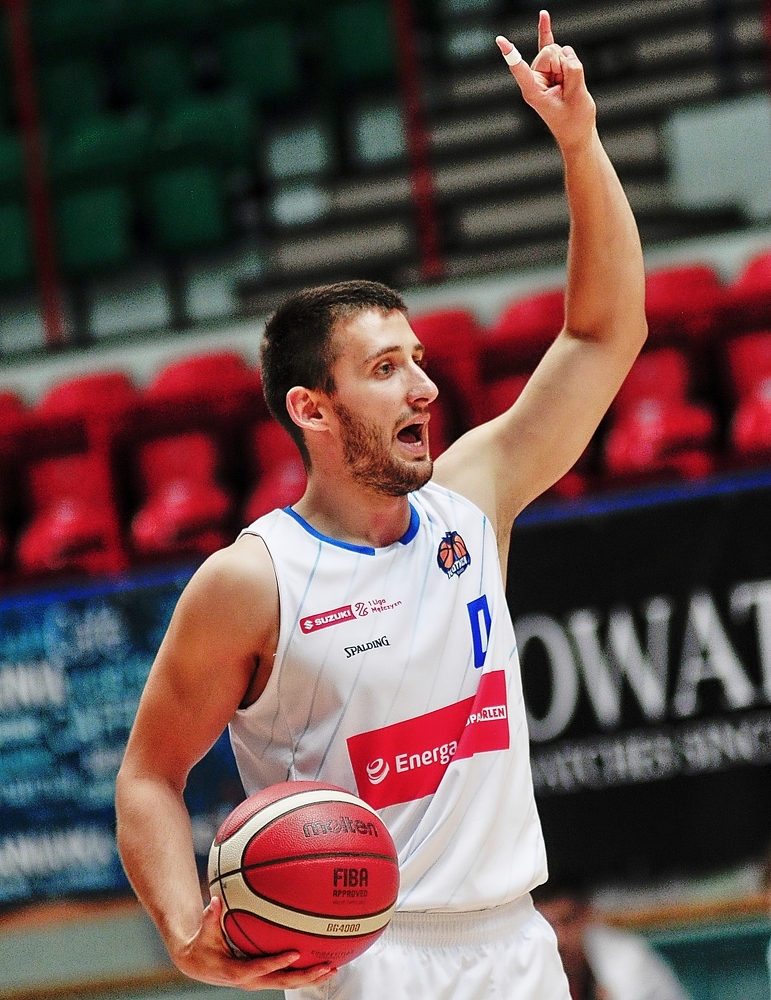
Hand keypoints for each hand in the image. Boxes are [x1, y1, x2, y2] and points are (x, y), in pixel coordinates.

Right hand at [169, 895, 337, 990]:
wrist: (198, 963)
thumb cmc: (202, 945)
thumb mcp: (204, 932)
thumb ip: (211, 917)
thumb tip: (215, 900)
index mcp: (235, 971)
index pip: (259, 969)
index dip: (277, 963)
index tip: (295, 954)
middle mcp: (250, 980)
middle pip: (281, 982)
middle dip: (305, 976)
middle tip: (325, 965)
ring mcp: (259, 981)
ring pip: (288, 983)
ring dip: (310, 978)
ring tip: (332, 968)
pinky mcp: (263, 978)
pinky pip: (286, 977)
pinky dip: (303, 973)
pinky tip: (320, 963)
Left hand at [496, 10, 595, 152]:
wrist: (578, 131)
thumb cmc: (574, 120)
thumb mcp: (576, 96)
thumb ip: (573, 72)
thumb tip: (567, 54)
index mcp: (533, 91)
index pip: (520, 68)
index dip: (512, 55)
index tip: (500, 40)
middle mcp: (535, 78)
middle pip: (548, 52)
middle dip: (564, 64)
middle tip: (567, 89)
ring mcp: (543, 73)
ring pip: (558, 50)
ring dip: (569, 65)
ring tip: (569, 87)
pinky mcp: (552, 69)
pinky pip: (548, 44)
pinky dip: (546, 30)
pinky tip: (543, 16)